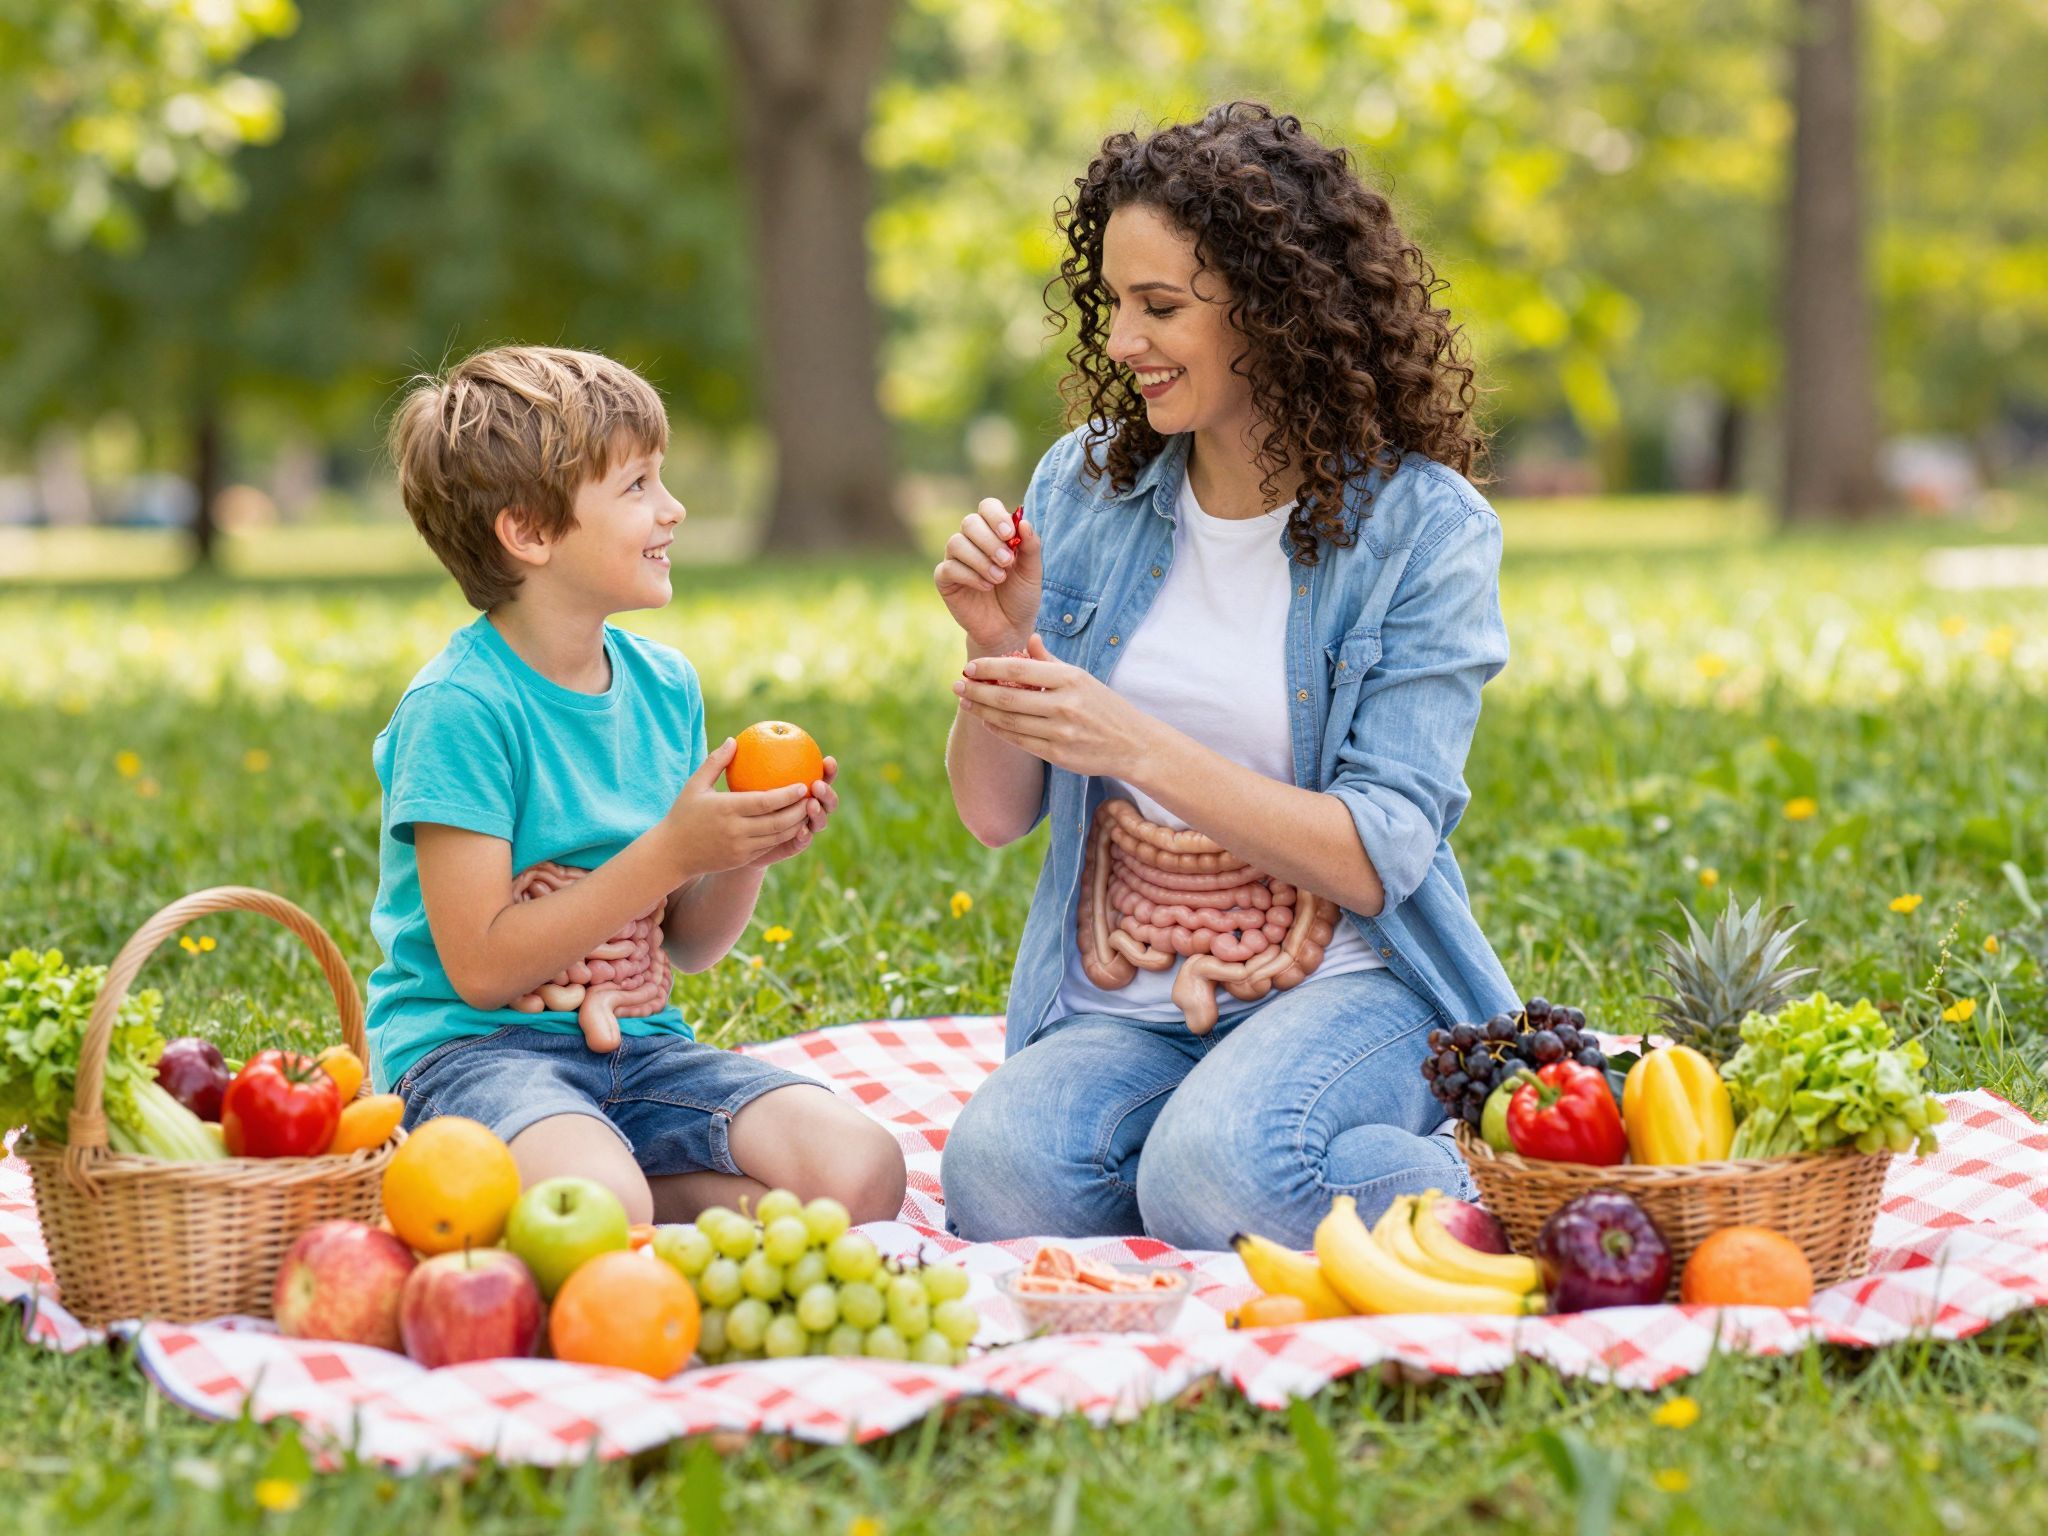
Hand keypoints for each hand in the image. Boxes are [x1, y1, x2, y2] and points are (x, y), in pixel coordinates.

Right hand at [660, 739, 815, 876]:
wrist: (671, 854)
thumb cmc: (683, 814)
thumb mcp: (695, 785)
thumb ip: (715, 762)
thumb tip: (734, 740)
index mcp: (727, 809)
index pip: (765, 802)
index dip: (788, 795)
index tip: (803, 784)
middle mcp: (736, 830)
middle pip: (778, 821)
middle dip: (800, 810)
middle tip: (813, 797)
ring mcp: (740, 847)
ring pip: (777, 837)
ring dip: (797, 825)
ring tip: (809, 810)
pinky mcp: (741, 859)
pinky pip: (769, 847)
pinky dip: (784, 837)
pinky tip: (794, 826)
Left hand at [740, 757, 837, 868]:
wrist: (731, 838)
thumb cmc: (733, 806)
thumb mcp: (729, 784)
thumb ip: (730, 765)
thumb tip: (731, 740)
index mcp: (801, 789)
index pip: (821, 776)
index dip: (829, 770)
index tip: (828, 760)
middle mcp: (806, 808)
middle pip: (827, 800)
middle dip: (828, 793)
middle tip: (817, 785)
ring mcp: (801, 828)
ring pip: (819, 821)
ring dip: (819, 813)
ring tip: (810, 805)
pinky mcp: (792, 846)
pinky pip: (802, 841)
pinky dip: (805, 836)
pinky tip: (801, 830)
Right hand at [934, 497, 1040, 652]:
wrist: (1010, 629)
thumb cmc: (1021, 597)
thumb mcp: (1032, 572)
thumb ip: (1030, 546)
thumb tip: (1023, 521)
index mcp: (993, 533)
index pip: (987, 507)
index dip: (996, 516)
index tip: (1010, 535)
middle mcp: (972, 542)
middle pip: (969, 522)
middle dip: (989, 540)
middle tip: (1007, 562)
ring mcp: (956, 560)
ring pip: (956, 543)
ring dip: (980, 560)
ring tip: (999, 578)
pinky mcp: (945, 580)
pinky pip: (949, 568)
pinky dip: (970, 576)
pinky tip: (986, 587)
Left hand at [952, 633, 1159, 778]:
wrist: (1133, 744)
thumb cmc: (1104, 706)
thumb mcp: (1082, 677)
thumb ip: (1051, 661)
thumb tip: (1029, 639)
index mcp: (1070, 679)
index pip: (1020, 671)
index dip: (990, 668)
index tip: (969, 666)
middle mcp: (1065, 705)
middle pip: (1008, 698)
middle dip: (977, 691)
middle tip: (957, 685)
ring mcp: (1061, 732)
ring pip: (1009, 722)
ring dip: (982, 711)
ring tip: (966, 702)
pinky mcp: (1058, 755)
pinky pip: (1020, 742)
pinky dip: (999, 731)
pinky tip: (986, 721)